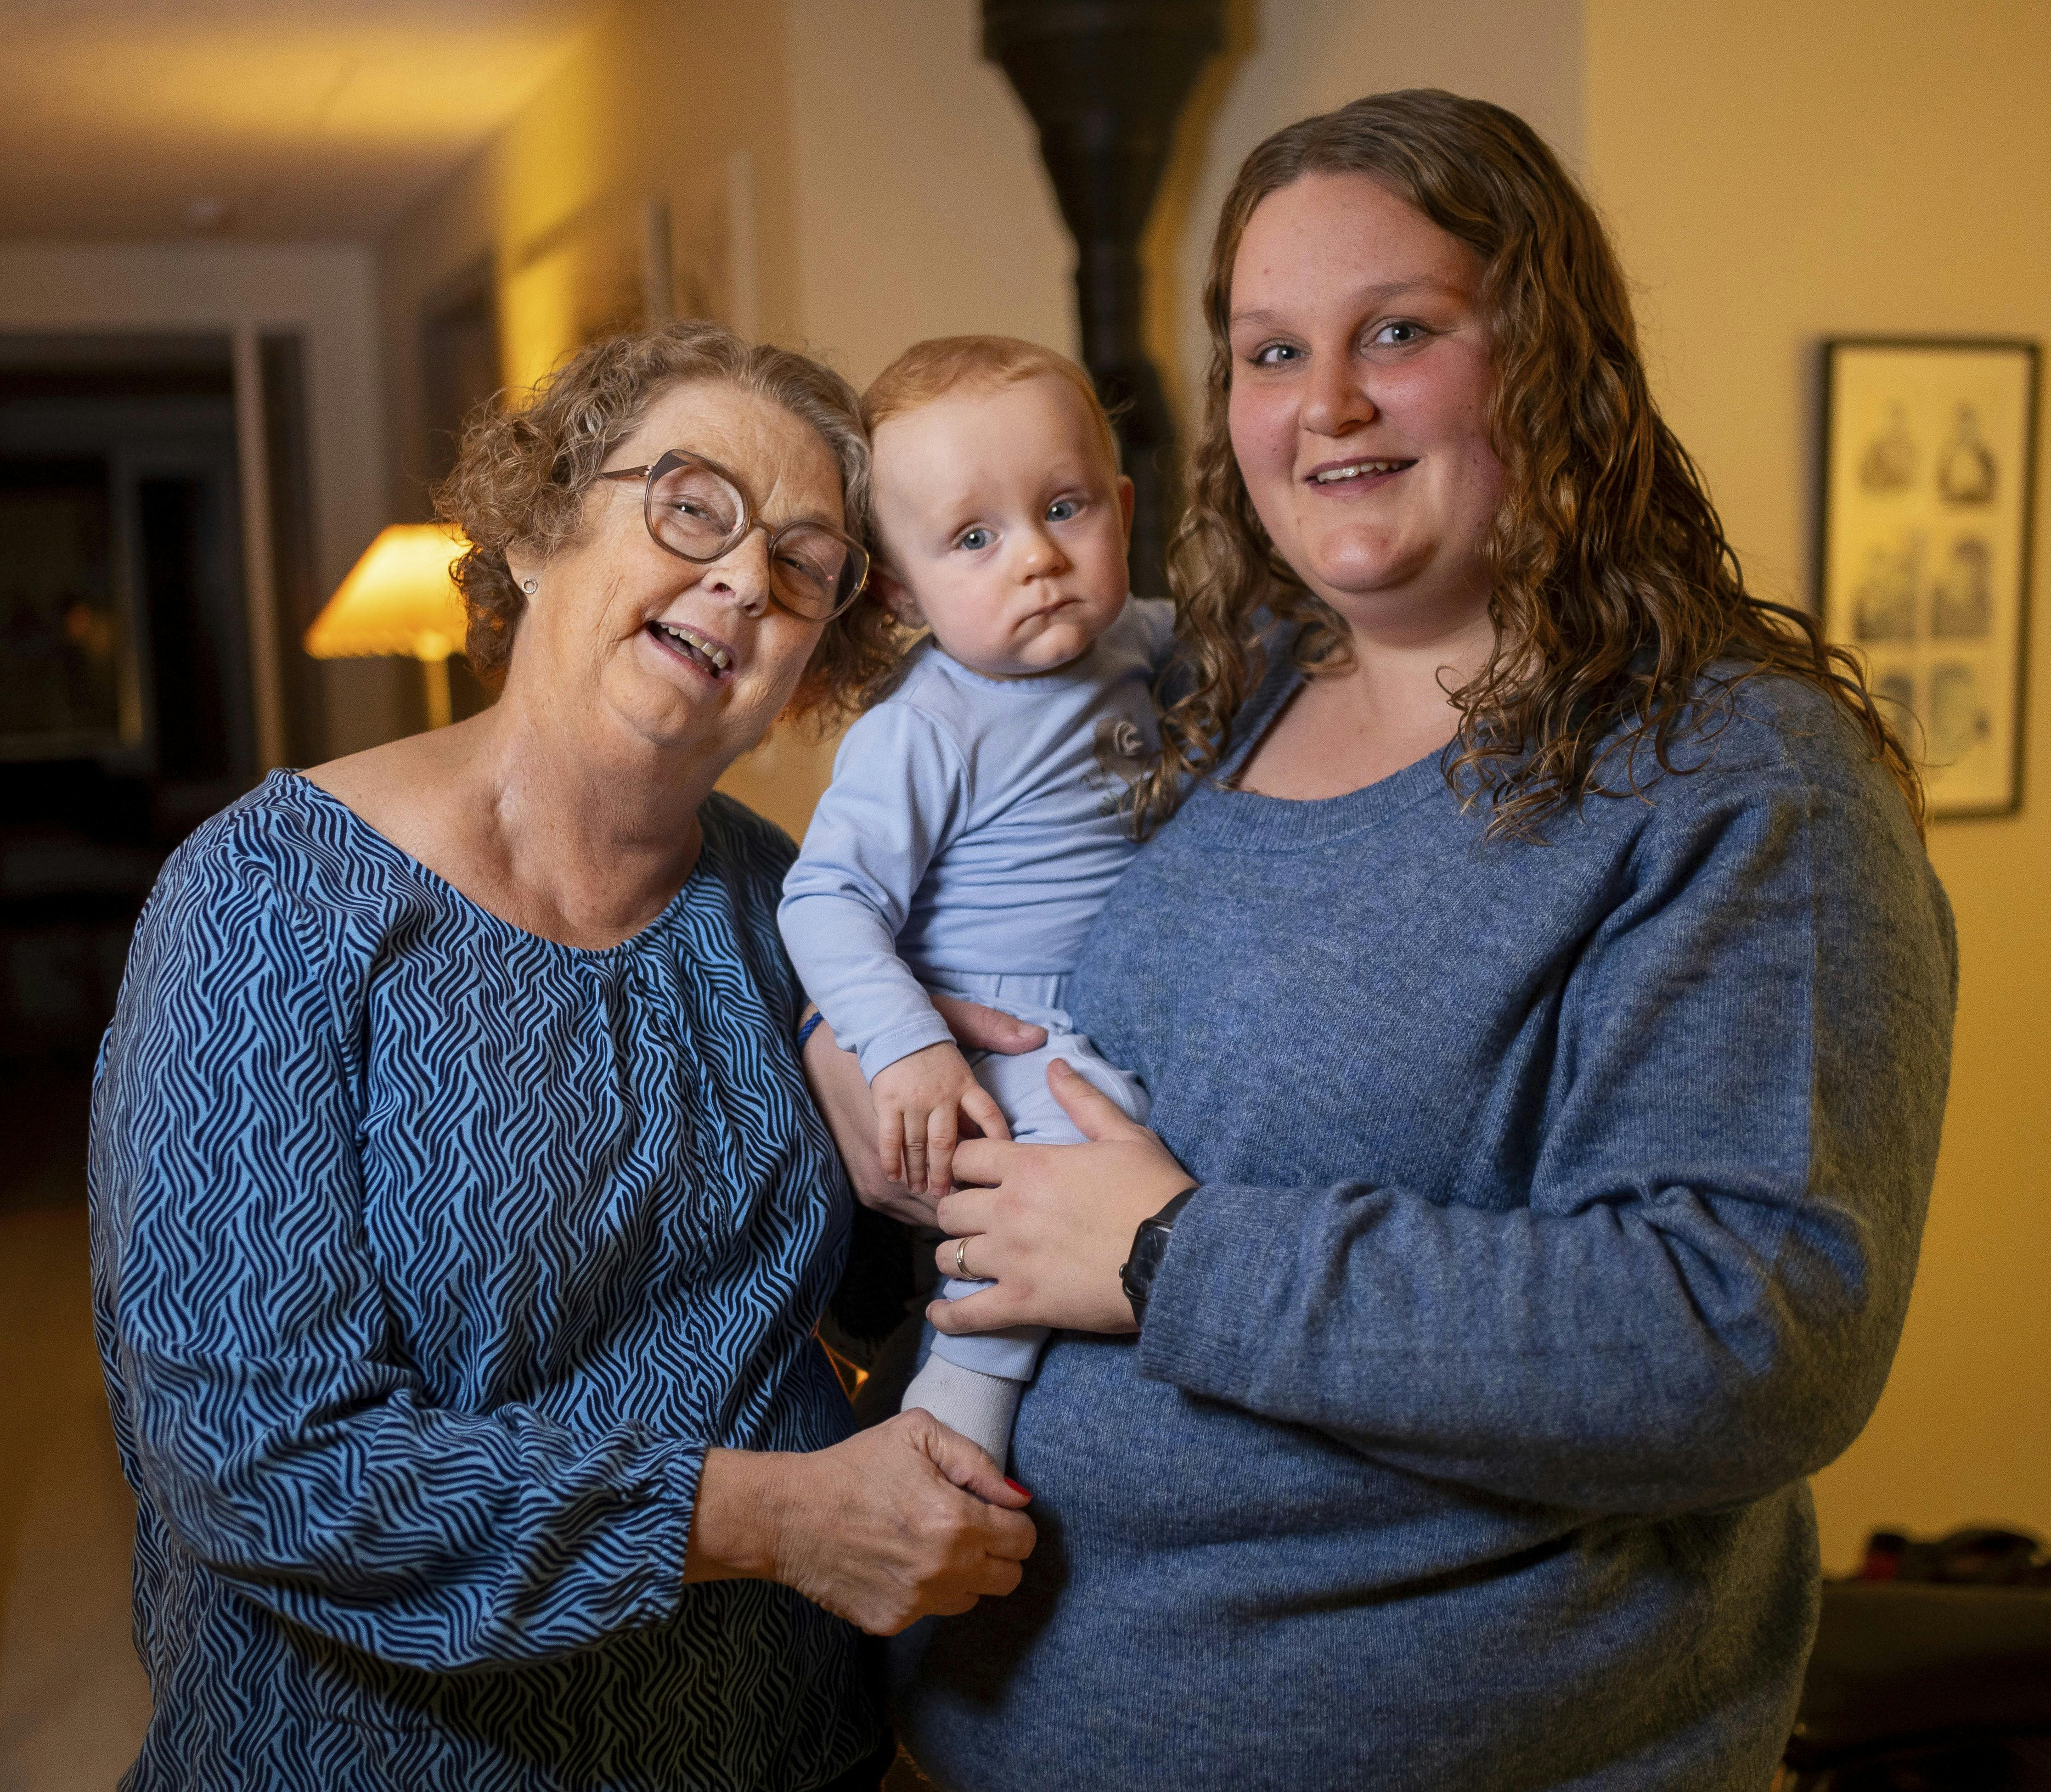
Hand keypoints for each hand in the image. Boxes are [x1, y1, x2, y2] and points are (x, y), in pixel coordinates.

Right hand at [685, 1414, 1035, 1634]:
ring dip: (965, 1574)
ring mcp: (918, 1602)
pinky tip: (898, 1562)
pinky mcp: (892, 1622)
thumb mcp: (918, 1433)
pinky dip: (926, 1590)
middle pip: (1009, 1578)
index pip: (1023, 1539)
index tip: (993, 1511)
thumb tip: (1018, 1498)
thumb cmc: (855, 1466)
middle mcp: (944, 1569)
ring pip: (974, 1598)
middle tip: (969, 1528)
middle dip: (998, 1552)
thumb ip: (978, 1463)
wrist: (790, 1514)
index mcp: (957, 1521)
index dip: (1014, 1521)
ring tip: (930, 1543)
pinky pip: (932, 1611)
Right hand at [800, 1003, 1046, 1226]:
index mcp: (964, 1079)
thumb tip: (1038, 1036)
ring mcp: (911, 1100)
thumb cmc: (930, 1022)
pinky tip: (895, 1177)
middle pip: (949, 1142)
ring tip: (926, 1193)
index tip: (1001, 1164)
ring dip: (922, 1172)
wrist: (888, 1015)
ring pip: (919, 1145)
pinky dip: (892, 1160)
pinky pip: (890, 1137)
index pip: (989, 1114)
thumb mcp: (967, 1020)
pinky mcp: (886, 1101)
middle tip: (952, 1197)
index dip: (996, 1141)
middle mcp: (940, 1094)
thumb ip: (998, 1031)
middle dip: (949, 1173)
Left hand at [936, 1060, 1195, 1335]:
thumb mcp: (1123, 1134)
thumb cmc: (1154, 1190)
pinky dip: (948, 1316)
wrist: (1178, 1254)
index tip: (974, 1174)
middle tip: (972, 1218)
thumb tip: (1055, 1064)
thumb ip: (1082, 1099)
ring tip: (965, 1260)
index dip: (963, 1163)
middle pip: (948, 1208)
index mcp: (1030, 1167)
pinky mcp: (1022, 1303)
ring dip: (954, 1256)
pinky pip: (967, 1314)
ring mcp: (1012, 1260)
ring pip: (949, 1256)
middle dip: (956, 1211)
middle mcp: (1009, 1210)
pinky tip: (941, 1312)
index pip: (963, 1156)